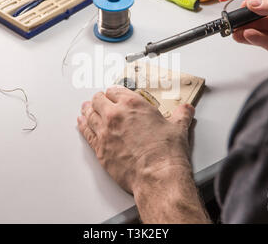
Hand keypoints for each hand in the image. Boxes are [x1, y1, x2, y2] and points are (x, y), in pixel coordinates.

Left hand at [77, 86, 194, 193]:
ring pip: (89, 115)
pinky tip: (81, 123)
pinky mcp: (99, 149)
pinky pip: (86, 133)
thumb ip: (181, 115)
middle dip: (100, 99)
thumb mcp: (178, 128)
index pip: (116, 90)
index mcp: (132, 104)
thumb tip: (186, 110)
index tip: (115, 93)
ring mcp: (105, 132)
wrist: (157, 176)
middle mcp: (115, 115)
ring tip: (86, 107)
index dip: (115, 92)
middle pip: (99, 100)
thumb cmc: (165, 153)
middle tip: (100, 99)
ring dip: (88, 110)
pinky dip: (82, 126)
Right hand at [233, 0, 267, 58]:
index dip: (257, 5)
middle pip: (266, 20)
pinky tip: (248, 35)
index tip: (244, 6)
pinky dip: (258, 40)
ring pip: (265, 33)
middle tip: (235, 21)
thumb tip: (257, 3)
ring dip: (249, 31)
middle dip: (249, 20)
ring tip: (236, 31)